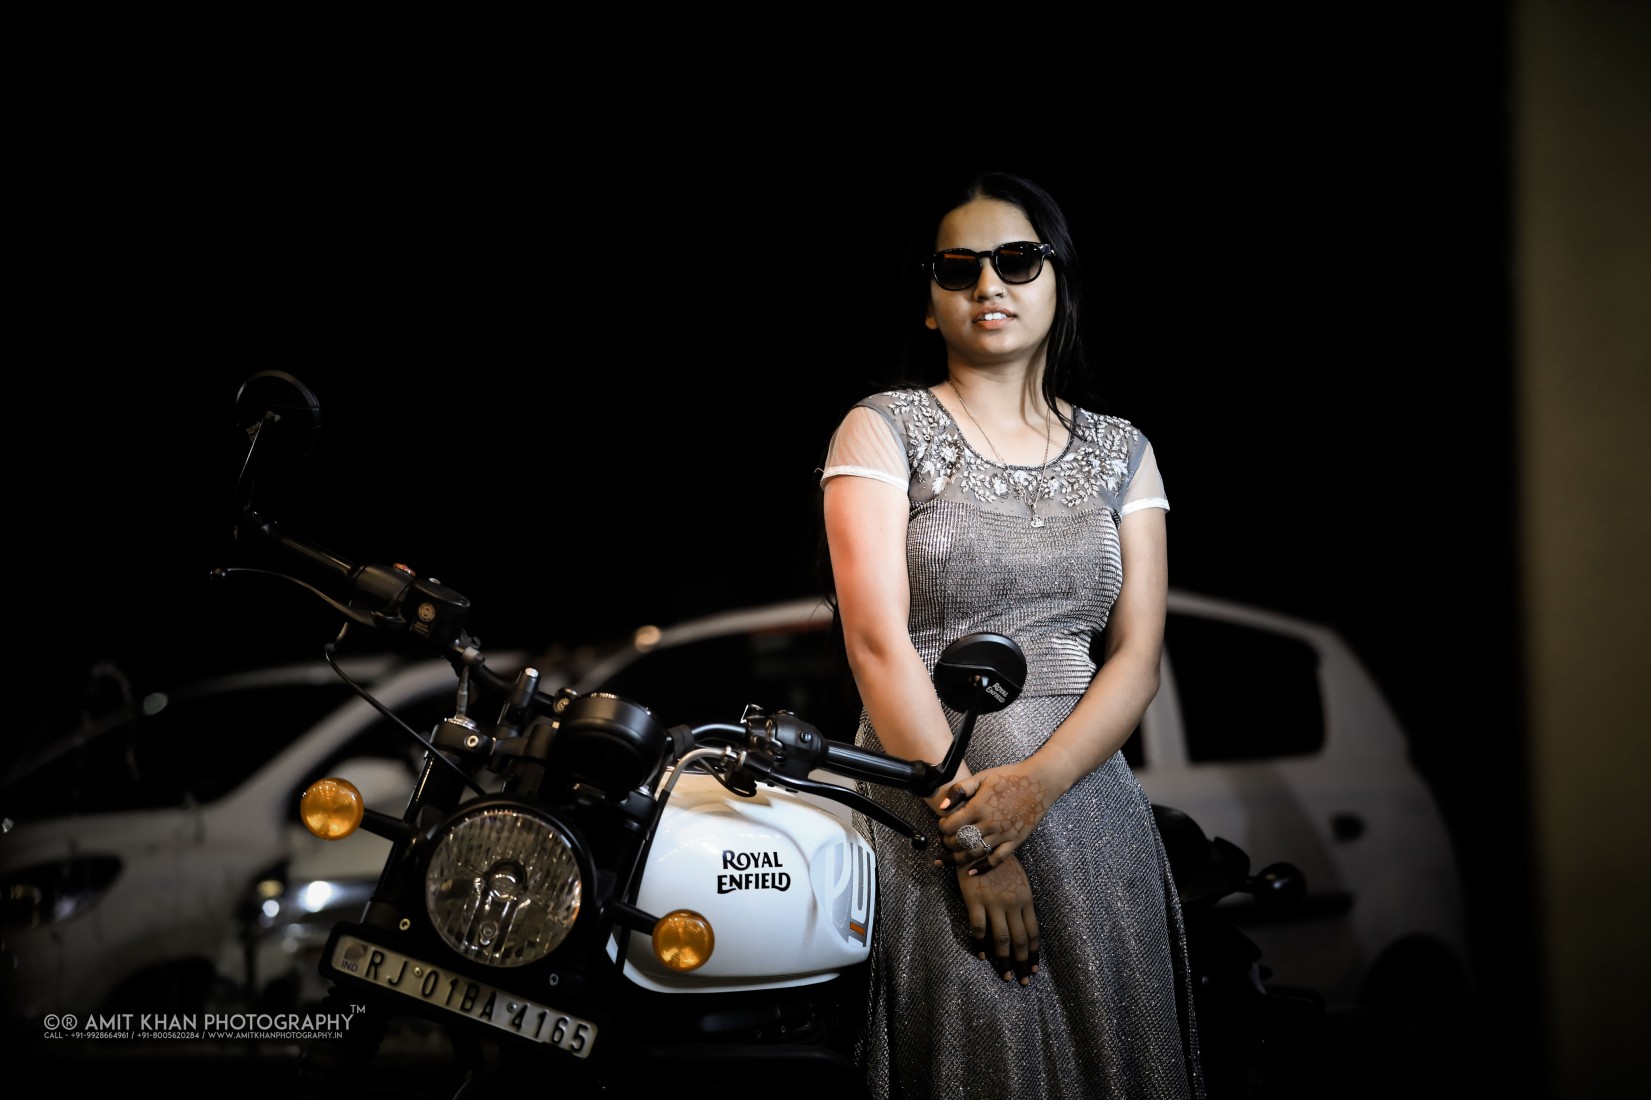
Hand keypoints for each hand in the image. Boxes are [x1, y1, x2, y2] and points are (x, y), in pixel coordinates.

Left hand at [933, 762, 1055, 871]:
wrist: (1039, 783)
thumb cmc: (1009, 777)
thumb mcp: (981, 777)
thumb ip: (960, 790)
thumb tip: (942, 806)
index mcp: (978, 808)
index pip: (950, 826)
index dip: (942, 827)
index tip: (942, 824)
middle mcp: (988, 824)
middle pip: (959, 842)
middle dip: (947, 843)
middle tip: (945, 840)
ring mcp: (1002, 835)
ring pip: (974, 854)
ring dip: (959, 858)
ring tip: (952, 856)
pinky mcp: (1014, 841)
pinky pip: (996, 860)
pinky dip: (982, 868)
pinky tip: (972, 872)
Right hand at [955, 856, 1039, 983]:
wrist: (978, 842)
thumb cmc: (999, 861)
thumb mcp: (1018, 880)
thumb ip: (1022, 902)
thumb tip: (1023, 924)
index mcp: (1026, 899)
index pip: (1034, 933)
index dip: (1035, 953)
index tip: (1034, 968)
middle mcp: (1013, 904)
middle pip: (1020, 941)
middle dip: (1023, 963)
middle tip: (1023, 981)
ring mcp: (994, 903)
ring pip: (1001, 940)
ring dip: (1004, 961)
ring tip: (1006, 976)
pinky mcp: (975, 901)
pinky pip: (978, 929)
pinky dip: (980, 945)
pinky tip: (982, 956)